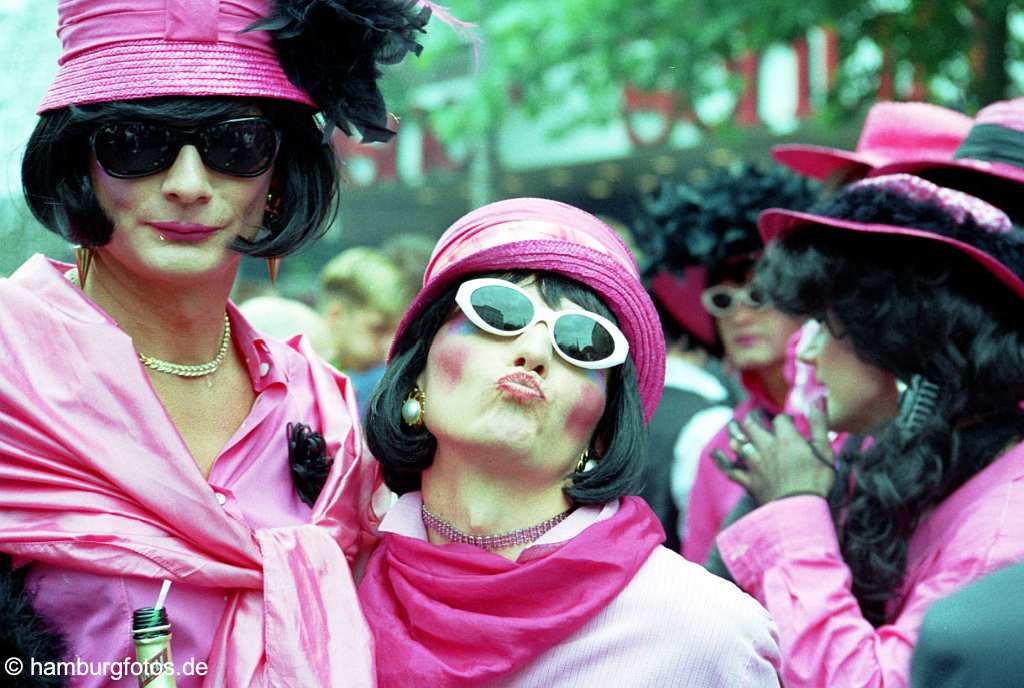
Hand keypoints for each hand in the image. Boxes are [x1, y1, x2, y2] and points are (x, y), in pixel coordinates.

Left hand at [712, 402, 835, 503]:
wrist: (800, 510)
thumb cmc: (816, 481)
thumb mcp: (824, 450)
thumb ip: (819, 424)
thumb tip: (817, 399)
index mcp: (786, 439)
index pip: (780, 420)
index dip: (784, 419)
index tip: (788, 422)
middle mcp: (766, 448)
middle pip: (752, 426)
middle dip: (752, 418)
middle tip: (754, 415)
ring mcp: (755, 464)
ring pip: (738, 443)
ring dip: (734, 432)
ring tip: (732, 425)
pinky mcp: (748, 481)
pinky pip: (730, 469)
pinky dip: (720, 461)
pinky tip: (713, 453)